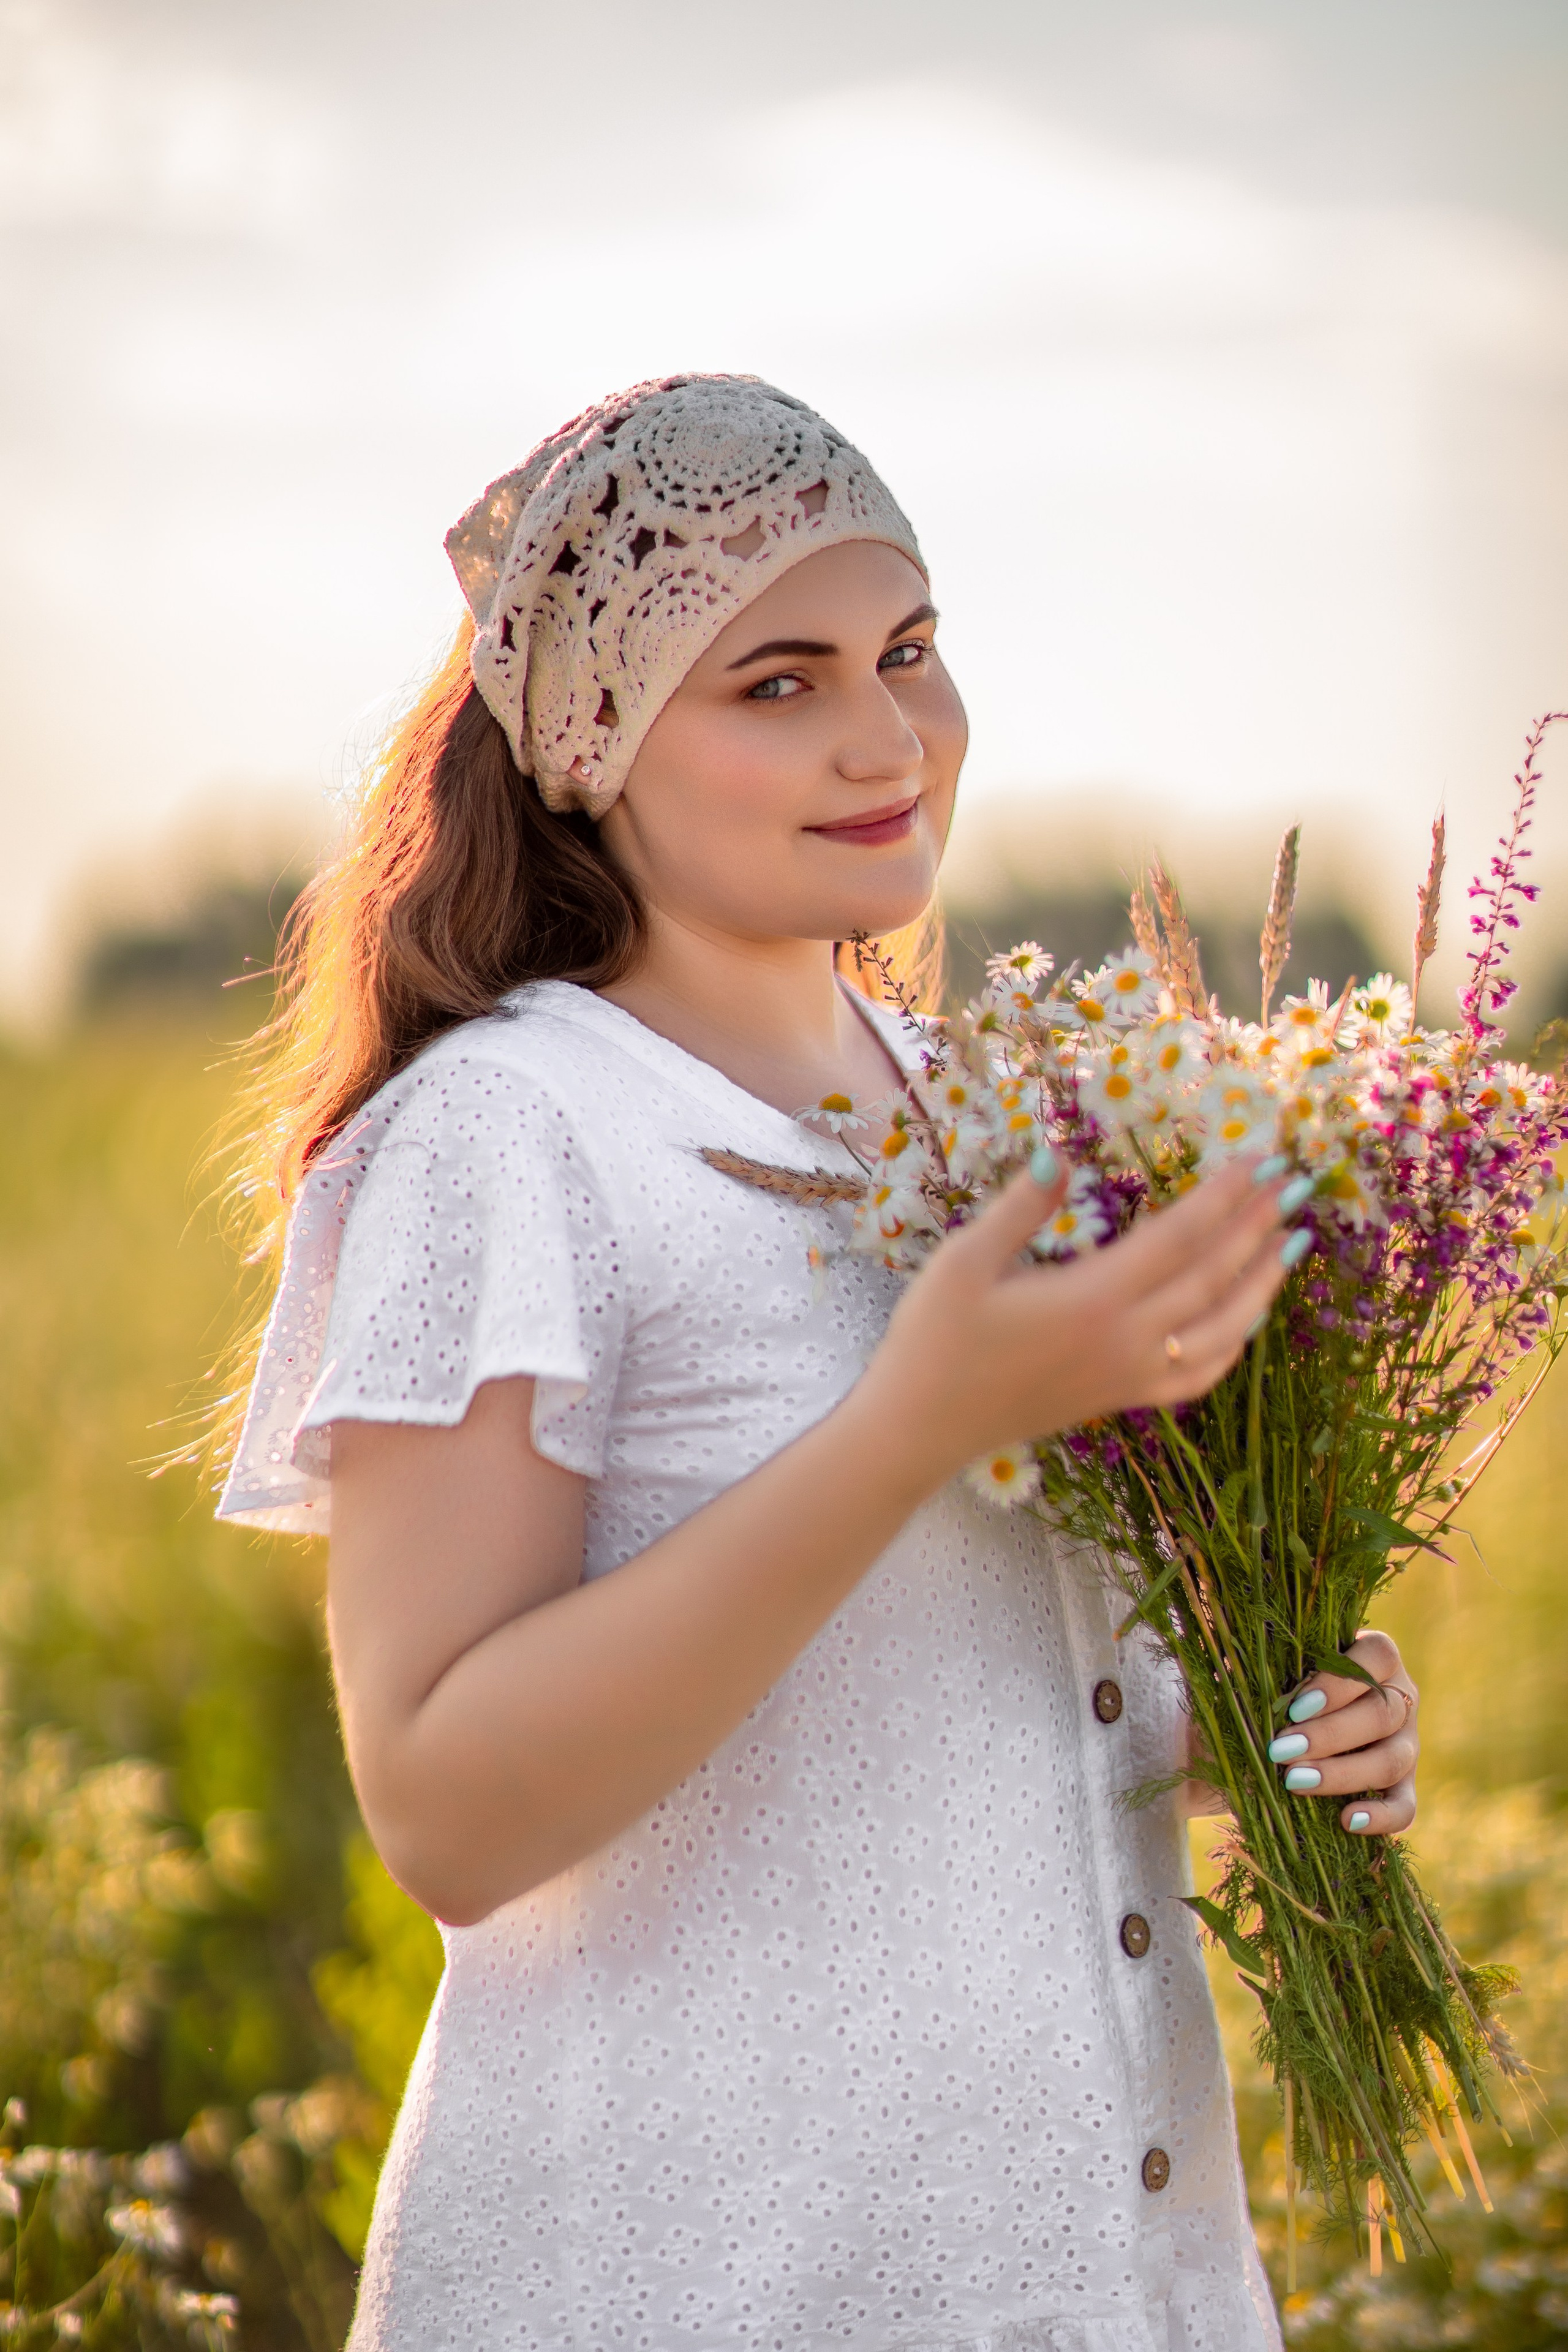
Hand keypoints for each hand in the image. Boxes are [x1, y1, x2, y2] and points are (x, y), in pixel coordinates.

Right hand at [865, 1150, 1291, 1481]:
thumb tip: (1061, 1152)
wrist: (920, 1427)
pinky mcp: (1119, 1398)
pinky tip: (1247, 1322)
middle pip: (1213, 1276)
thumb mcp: (963, 1262)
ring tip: (1293, 1243)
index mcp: (1092, 1299)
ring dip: (1262, 1283)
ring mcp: (1128, 1375)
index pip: (1181, 1236)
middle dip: (1258, 1226)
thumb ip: (1020, 1207)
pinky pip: (1197, 1376)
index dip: (1226, 1195)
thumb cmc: (933, 1340)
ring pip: (1222, 1330)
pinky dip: (1233, 1346)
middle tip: (1295, 1183)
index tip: (1261, 1159)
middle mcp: (1125, 1339)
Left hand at [1268, 1630, 1419, 1835]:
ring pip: (1393, 1760)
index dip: (1340, 1682)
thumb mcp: (1258, 1673)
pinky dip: (1380, 1816)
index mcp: (1374, 1657)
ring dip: (1343, 1774)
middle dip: (1330, 1735)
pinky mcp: (1402, 1787)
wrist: (1265, 1744)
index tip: (1295, 1708)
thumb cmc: (1264, 1695)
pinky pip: (1405, 1807)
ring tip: (1294, 1782)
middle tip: (1281, 1751)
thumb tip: (1230, 1652)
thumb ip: (1256, 1662)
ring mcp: (1406, 1744)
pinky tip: (1345, 1820)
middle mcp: (1400, 1697)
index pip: (1377, 1655)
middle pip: (1383, 1713)